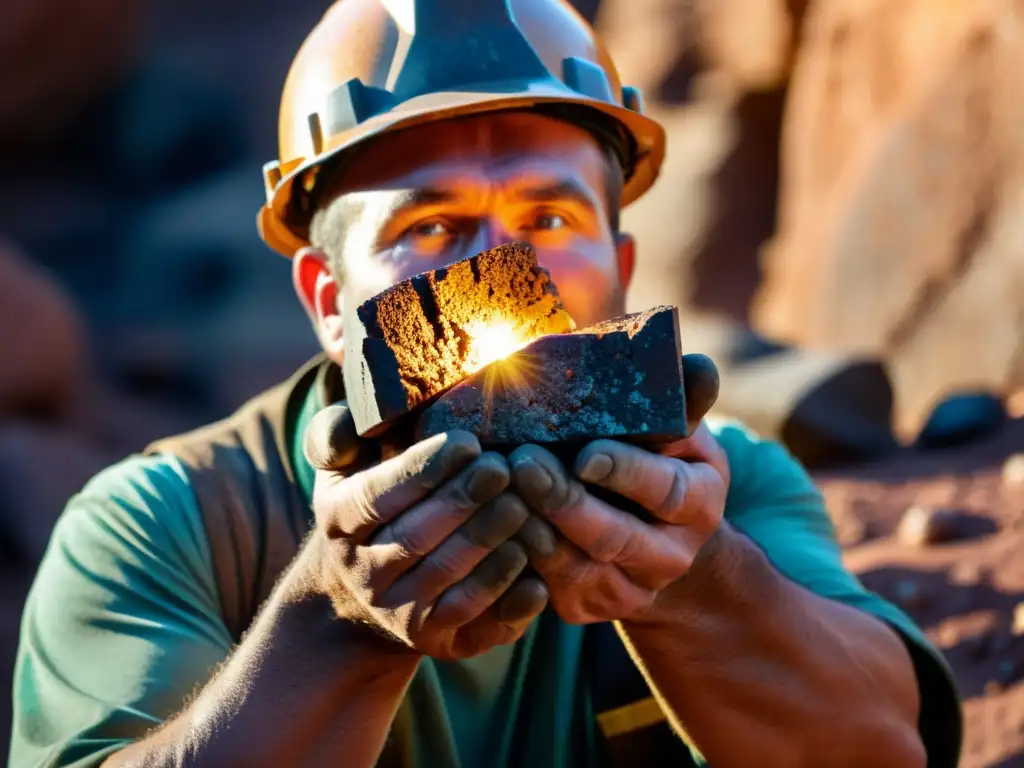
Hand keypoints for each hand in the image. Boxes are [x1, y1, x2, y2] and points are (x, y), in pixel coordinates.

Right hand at [302, 403, 549, 658]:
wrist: (363, 591)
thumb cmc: (369, 504)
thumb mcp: (342, 468)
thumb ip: (338, 435)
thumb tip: (356, 424)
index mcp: (340, 523)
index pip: (378, 496)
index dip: (423, 470)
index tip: (468, 441)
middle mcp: (366, 574)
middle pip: (416, 539)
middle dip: (462, 502)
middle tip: (503, 468)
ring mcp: (402, 614)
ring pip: (447, 580)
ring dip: (486, 545)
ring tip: (522, 507)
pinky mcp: (438, 642)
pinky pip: (475, 625)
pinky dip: (507, 601)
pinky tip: (536, 575)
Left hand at [508, 354, 729, 624]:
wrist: (654, 538)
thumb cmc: (657, 462)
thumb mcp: (678, 432)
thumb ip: (683, 401)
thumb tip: (698, 364)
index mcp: (698, 505)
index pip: (665, 489)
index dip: (625, 472)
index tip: (584, 453)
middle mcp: (669, 557)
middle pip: (611, 536)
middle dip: (564, 501)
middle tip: (522, 464)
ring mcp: (627, 591)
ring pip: (571, 567)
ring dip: (529, 528)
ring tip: (495, 489)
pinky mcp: (585, 608)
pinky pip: (542, 587)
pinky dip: (513, 555)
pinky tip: (487, 520)